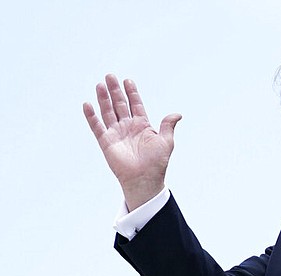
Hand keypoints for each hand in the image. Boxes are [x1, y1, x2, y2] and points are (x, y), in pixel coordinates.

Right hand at [83, 74, 181, 209]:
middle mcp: (128, 127)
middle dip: (115, 91)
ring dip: (103, 98)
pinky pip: (97, 126)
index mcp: (142, 125)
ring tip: (100, 84)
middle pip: (119, 105)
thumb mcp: (166, 141)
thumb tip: (178, 114)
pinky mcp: (106, 142)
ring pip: (108, 112)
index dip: (131, 93)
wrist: (145, 179)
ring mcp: (116, 133)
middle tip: (110, 76)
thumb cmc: (157, 163)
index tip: (128, 80)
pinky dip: (91, 116)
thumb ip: (168, 125)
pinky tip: (88, 104)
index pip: (135, 105)